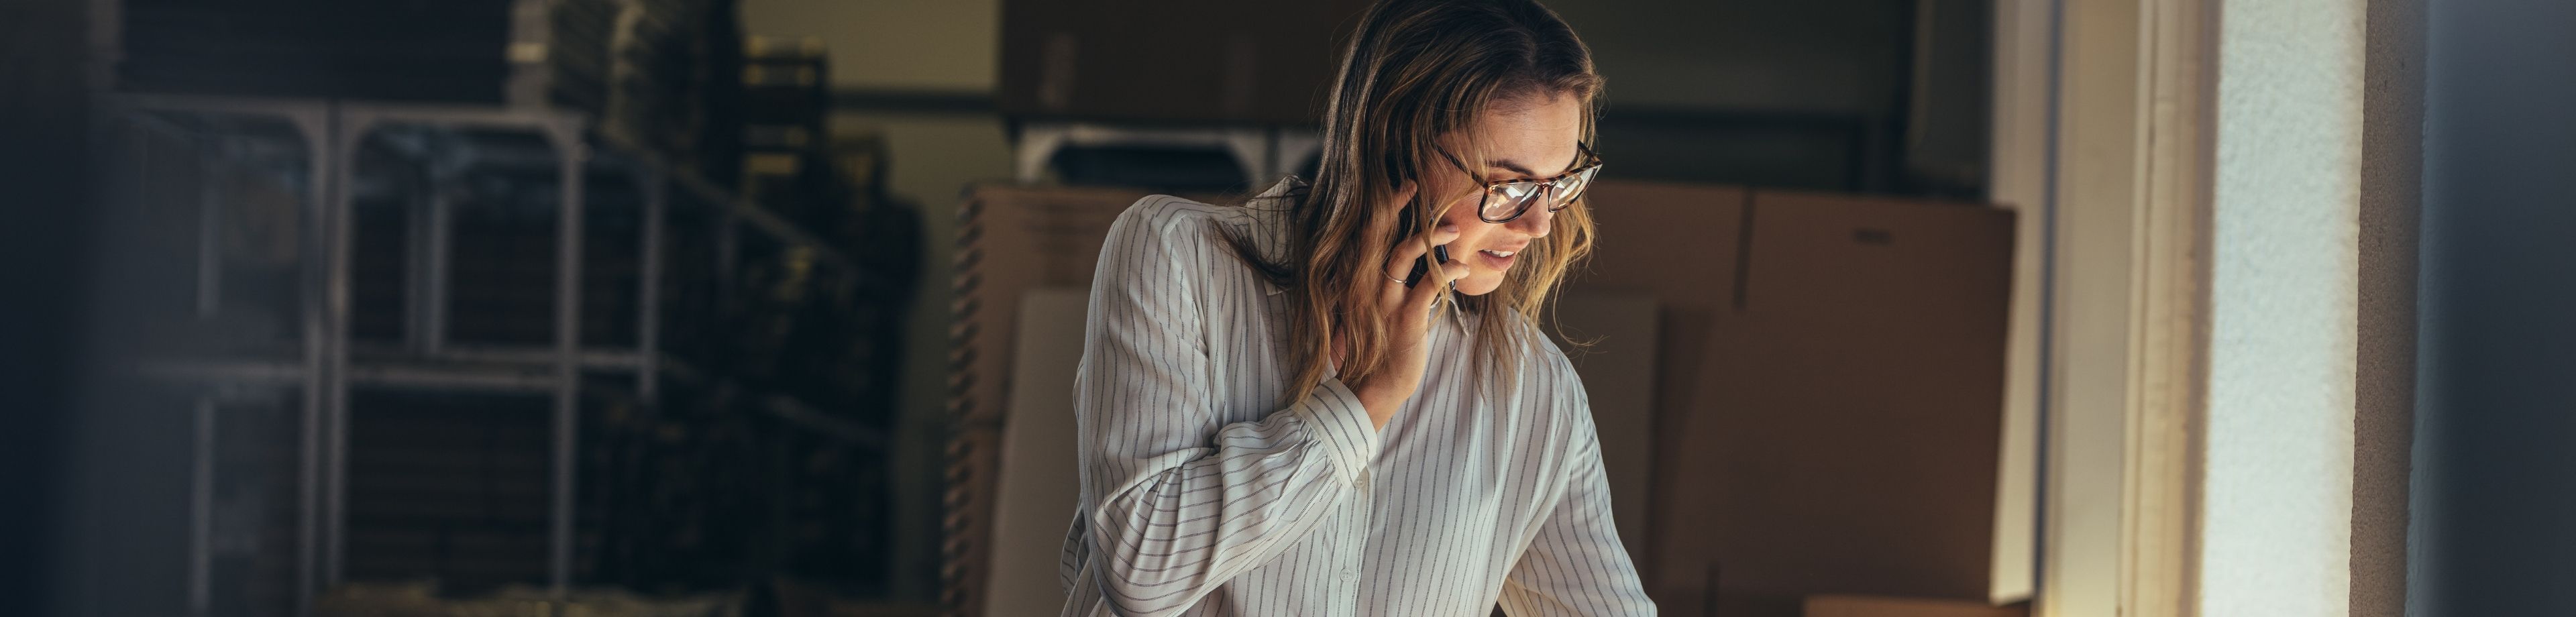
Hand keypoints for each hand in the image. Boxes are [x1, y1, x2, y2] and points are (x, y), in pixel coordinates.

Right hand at [1339, 183, 1469, 428]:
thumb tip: (1402, 265)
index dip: (1382, 209)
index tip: (1401, 189)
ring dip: (1430, 237)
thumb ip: (1380, 287)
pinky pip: (1428, 286)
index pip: (1365, 235)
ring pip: (1403, 254)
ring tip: (1453, 229)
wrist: (1368, 388)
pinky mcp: (1404, 319)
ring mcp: (1383, 301)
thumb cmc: (1373, 350)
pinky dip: (1448, 273)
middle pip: (1377, 234)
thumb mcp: (1368, 313)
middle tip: (1416, 185)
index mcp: (1356, 282)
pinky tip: (1462, 270)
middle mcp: (1365, 286)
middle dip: (1396, 206)